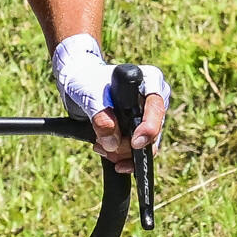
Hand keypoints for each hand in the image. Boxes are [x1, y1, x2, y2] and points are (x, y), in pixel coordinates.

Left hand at [53, 37, 170, 166]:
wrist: (79, 84)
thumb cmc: (87, 81)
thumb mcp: (89, 94)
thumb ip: (100, 116)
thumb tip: (112, 144)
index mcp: (150, 80)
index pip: (156, 107)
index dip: (149, 127)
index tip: (135, 143)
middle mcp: (154, 100)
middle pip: (152, 132)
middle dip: (127, 145)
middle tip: (102, 145)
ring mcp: (149, 117)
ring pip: (145, 146)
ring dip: (121, 152)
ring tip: (99, 145)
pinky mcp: (140, 130)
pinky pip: (136, 151)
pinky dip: (121, 155)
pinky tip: (105, 151)